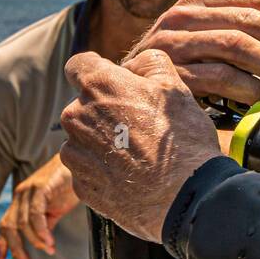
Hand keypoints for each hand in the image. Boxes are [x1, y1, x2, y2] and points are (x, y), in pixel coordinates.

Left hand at [0, 154, 77, 258]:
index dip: (2, 244)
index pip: (5, 225)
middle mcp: (20, 194)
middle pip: (10, 227)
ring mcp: (29, 190)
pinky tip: (50, 240)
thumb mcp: (55, 209)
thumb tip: (43, 244)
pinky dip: (41, 230)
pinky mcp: (41, 187)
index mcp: (21, 200)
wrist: (82, 162)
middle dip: (16, 249)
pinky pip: (35, 214)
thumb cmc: (69, 185)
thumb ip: (46, 224)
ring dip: (35, 241)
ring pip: (23, 223)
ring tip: (49, 249)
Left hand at [60, 48, 223, 241]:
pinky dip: (105, 169)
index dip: (97, 70)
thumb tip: (132, 67)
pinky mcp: (80, 185)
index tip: (115, 82)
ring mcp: (75, 154)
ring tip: (138, 154)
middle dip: (105, 110)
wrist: (184, 195)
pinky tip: (133, 174)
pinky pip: (88, 169)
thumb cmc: (181, 138)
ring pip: (83, 138)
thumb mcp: (174, 86)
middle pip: (82, 105)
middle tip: (140, 124)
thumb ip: (148, 63)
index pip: (78, 64)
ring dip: (103, 141)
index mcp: (98, 86)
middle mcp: (76, 117)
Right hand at [126, 0, 259, 104]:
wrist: (122, 92)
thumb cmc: (176, 69)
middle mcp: (185, 15)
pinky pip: (217, 75)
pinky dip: (248, 88)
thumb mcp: (206, 42)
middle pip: (251, 20)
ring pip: (237, 44)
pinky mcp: (167, 71)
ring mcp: (173, 42)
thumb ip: (241, 35)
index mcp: (200, 2)